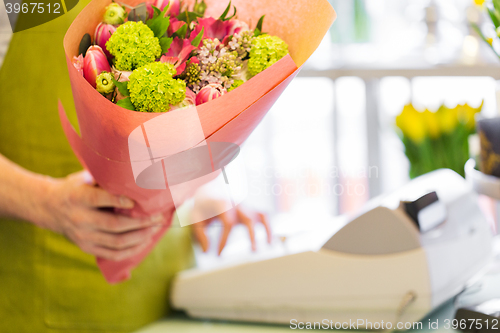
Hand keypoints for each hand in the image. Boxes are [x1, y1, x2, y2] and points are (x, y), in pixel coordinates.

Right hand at [37, 170, 163, 260]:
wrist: (50, 207)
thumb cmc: (75, 188)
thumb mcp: (83, 177)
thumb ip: (102, 177)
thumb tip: (132, 171)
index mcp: (77, 197)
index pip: (99, 199)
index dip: (119, 200)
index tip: (136, 201)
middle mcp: (79, 219)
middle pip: (114, 225)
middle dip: (140, 222)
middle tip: (158, 217)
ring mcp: (83, 236)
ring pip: (116, 242)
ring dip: (140, 237)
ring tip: (155, 229)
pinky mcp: (87, 248)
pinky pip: (112, 254)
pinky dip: (131, 250)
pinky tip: (144, 243)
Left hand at [191, 199, 271, 254]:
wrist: (211, 187)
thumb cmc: (204, 205)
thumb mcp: (196, 217)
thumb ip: (200, 234)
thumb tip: (207, 251)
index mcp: (223, 204)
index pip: (228, 224)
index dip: (224, 240)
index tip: (219, 254)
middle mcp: (237, 204)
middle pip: (248, 219)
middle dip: (252, 235)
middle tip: (254, 251)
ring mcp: (246, 205)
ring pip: (261, 216)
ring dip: (267, 230)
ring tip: (269, 245)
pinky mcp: (251, 208)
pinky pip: (264, 216)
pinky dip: (269, 227)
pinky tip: (271, 241)